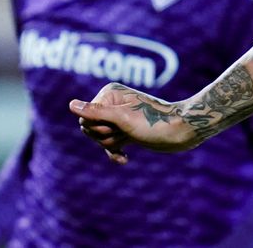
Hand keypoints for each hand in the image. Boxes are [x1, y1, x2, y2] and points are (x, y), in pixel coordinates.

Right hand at [69, 83, 199, 164]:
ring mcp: (119, 118)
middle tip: (125, 131)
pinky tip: (125, 159)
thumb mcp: (123, 119)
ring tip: (132, 137)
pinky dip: (115, 152)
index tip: (118, 125)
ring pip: (99, 138)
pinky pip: (110, 145)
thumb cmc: (154, 123)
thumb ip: (96, 113)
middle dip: (105, 136)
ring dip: (114, 142)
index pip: (84, 118)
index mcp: (109, 93)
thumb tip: (71, 105)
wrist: (181, 131)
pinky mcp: (127, 130)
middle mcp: (112, 103)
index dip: (99, 127)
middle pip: (89, 129)